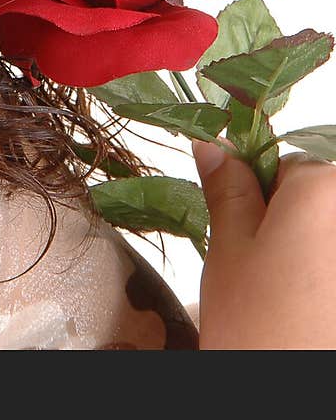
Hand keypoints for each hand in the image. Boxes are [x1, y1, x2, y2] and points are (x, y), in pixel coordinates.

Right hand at [192, 139, 335, 348]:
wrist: (297, 407)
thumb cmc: (259, 331)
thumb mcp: (228, 252)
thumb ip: (228, 190)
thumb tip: (215, 145)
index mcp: (324, 189)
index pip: (284, 165)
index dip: (256, 199)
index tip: (240, 237)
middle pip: (315, 203)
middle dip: (287, 231)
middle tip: (261, 280)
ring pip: (326, 242)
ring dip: (310, 263)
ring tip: (285, 308)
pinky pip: (333, 272)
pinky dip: (323, 288)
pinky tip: (310, 320)